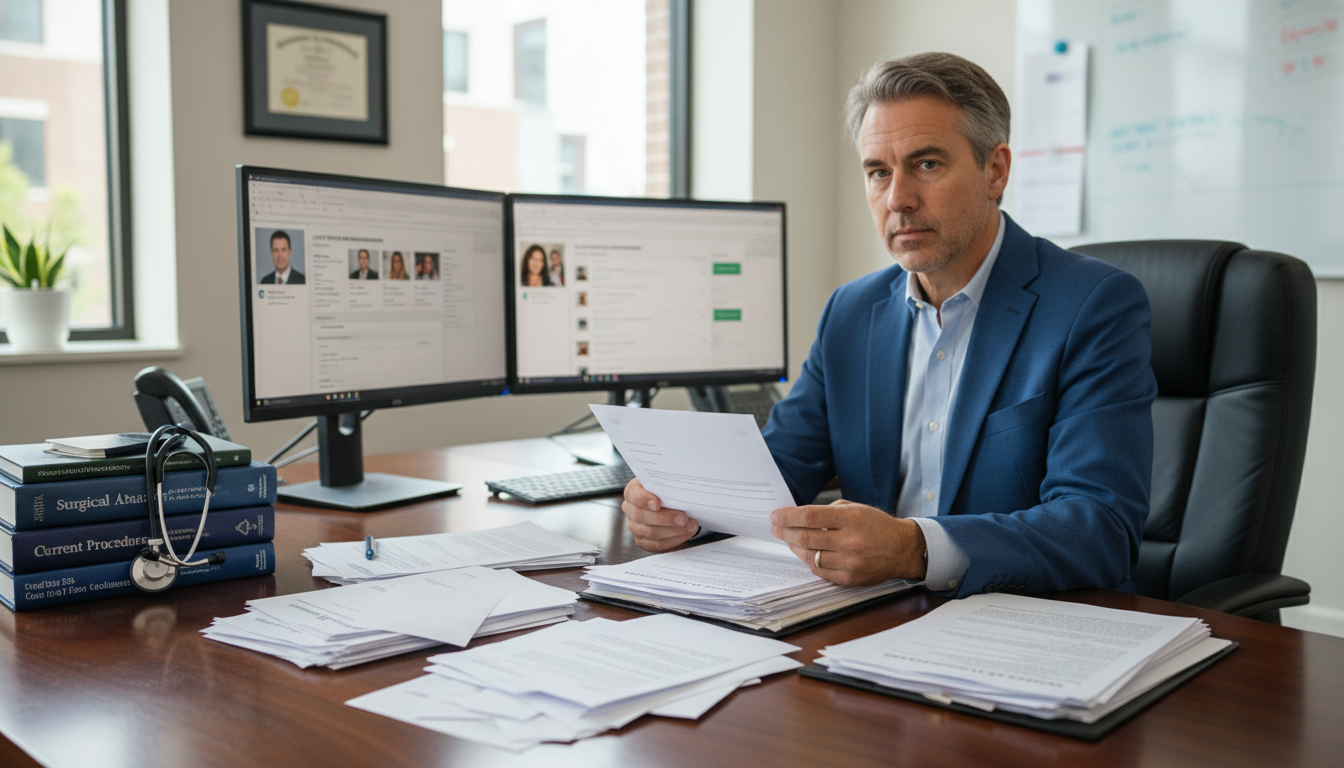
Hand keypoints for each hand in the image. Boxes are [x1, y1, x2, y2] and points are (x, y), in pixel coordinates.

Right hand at [621, 478, 699, 551]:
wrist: (667, 505)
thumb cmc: (666, 491)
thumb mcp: (666, 484)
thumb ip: (669, 486)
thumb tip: (683, 492)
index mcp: (632, 491)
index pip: (633, 495)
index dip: (644, 499)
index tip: (657, 503)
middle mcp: (629, 509)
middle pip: (641, 516)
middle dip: (665, 518)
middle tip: (683, 518)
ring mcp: (634, 527)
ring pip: (651, 533)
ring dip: (674, 531)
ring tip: (691, 526)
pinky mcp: (642, 541)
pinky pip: (657, 544)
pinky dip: (674, 540)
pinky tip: (686, 533)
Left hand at [769, 500, 926, 585]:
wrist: (902, 549)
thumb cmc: (877, 525)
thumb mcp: (856, 508)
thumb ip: (827, 510)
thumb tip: (798, 516)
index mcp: (851, 519)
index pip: (810, 516)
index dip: (788, 516)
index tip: (775, 516)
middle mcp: (850, 541)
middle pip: (805, 537)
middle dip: (785, 532)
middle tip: (775, 528)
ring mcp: (849, 563)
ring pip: (809, 556)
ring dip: (793, 547)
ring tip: (788, 539)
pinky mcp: (849, 579)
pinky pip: (819, 570)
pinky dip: (808, 560)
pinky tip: (804, 552)